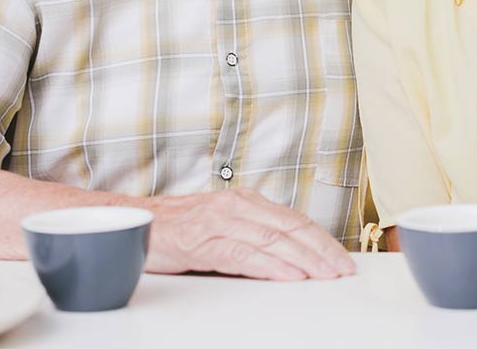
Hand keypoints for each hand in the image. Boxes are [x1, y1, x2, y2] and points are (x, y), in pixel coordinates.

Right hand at [143, 188, 355, 279]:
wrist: (134, 222)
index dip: (322, 239)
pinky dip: (269, 265)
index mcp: (245, 201)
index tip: (341, 258)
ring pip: (272, 240)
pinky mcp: (202, 242)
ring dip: (303, 259)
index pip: (294, 220)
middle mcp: (236, 207)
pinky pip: (242, 254)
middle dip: (321, 250)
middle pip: (290, 229)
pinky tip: (288, 275)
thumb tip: (292, 256)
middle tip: (342, 270)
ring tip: (324, 275)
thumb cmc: (179, 227)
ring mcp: (219, 222)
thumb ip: (254, 233)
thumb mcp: (224, 223)